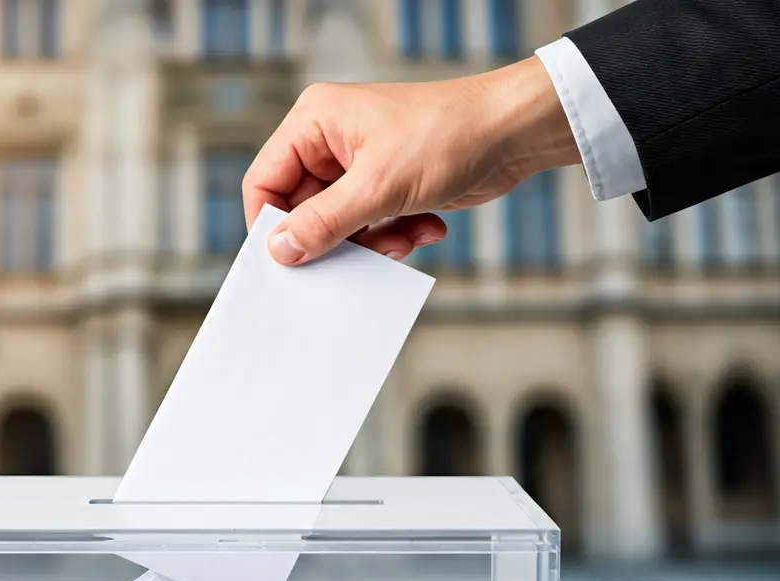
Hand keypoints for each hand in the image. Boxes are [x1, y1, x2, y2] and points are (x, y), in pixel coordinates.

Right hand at [243, 55, 581, 264]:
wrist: (514, 132)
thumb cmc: (449, 136)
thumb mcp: (378, 188)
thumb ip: (324, 223)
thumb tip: (281, 250)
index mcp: (315, 122)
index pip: (265, 180)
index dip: (271, 224)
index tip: (288, 260)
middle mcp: (331, 140)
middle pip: (302, 208)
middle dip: (334, 238)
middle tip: (356, 257)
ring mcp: (359, 163)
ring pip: (338, 224)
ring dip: (370, 241)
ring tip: (403, 238)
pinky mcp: (386, 183)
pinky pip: (370, 225)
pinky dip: (394, 234)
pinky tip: (425, 226)